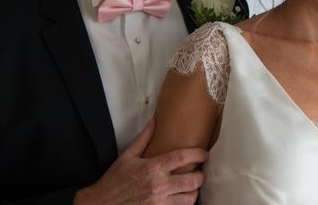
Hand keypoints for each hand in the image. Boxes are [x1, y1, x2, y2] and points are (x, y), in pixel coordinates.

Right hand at [74, 119, 206, 204]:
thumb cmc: (113, 182)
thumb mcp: (126, 157)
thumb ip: (143, 139)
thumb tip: (154, 122)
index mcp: (152, 168)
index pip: (182, 158)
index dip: (198, 154)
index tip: (204, 154)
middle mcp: (158, 186)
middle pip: (192, 181)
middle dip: (200, 176)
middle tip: (200, 172)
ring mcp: (158, 203)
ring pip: (189, 199)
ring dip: (193, 192)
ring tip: (192, 187)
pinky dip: (183, 204)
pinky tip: (181, 199)